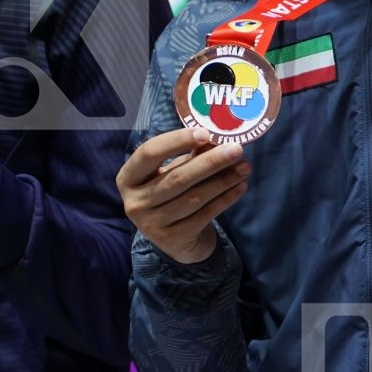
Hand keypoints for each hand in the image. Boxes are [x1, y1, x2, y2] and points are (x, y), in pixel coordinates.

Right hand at [116, 128, 250, 263]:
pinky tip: (240, 187)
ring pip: (193, 198)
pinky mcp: (172, 239)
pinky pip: (204, 215)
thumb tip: (215, 137)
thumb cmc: (171, 194)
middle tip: (236, 149)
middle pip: (176, 177)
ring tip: (244, 167)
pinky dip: (225, 199)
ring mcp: (151, 223)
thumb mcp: (172, 171)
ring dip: (223, 181)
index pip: (149, 153)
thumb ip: (189, 155)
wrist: (175, 239)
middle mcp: (134, 202)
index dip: (176, 141)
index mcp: (127, 178)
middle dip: (210, 162)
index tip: (205, 133)